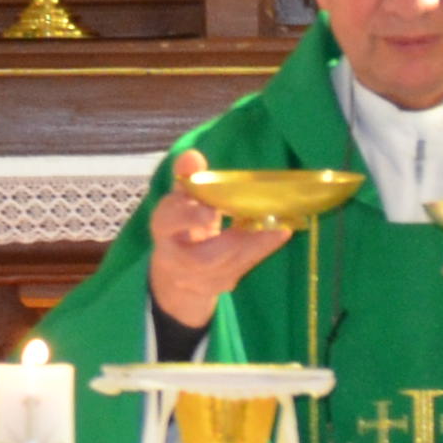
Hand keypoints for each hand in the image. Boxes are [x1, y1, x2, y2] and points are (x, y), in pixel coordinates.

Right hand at [148, 148, 300, 329]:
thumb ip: (187, 180)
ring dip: (256, 245)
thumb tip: (192, 156)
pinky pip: (240, 269)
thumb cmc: (181, 228)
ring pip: (227, 266)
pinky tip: (280, 233)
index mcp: (163, 229)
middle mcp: (175, 259)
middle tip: (263, 218)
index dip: (187, 216)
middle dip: (233, 240)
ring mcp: (197, 279)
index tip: (209, 209)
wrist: (176, 277)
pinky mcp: (217, 286)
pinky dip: (261, 250)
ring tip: (280, 225)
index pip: (168, 221)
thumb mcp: (179, 203)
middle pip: (203, 257)